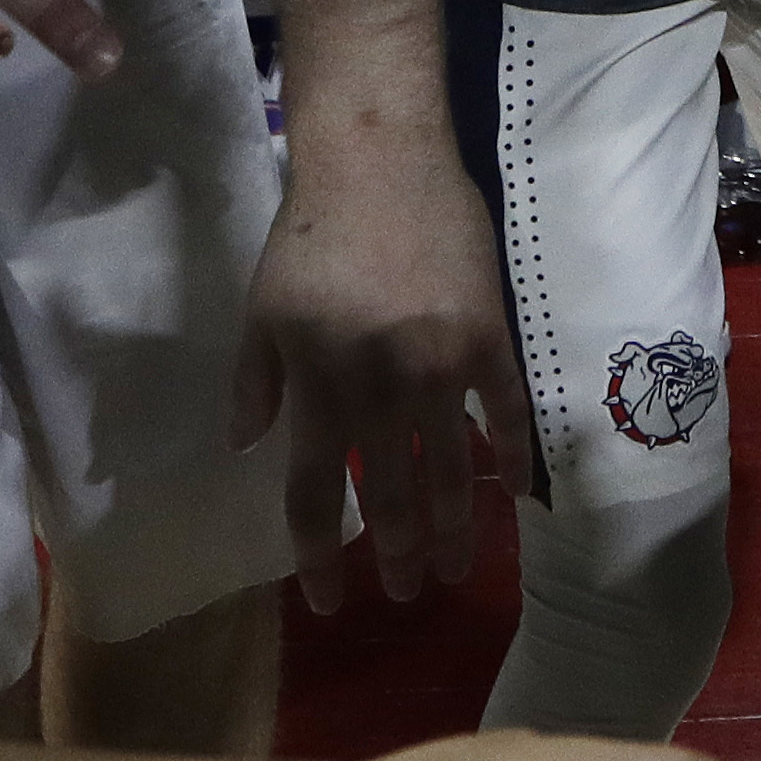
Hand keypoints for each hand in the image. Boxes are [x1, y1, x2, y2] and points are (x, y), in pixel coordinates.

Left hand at [243, 122, 532, 608]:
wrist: (381, 160)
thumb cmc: (311, 234)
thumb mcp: (261, 311)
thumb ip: (255, 385)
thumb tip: (247, 449)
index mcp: (319, 390)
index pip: (317, 495)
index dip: (320, 558)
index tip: (327, 601)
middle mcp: (382, 391)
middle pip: (393, 499)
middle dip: (397, 557)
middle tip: (404, 595)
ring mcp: (443, 367)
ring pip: (452, 472)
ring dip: (453, 530)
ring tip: (454, 569)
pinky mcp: (489, 338)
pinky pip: (507, 414)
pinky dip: (512, 459)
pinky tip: (513, 496)